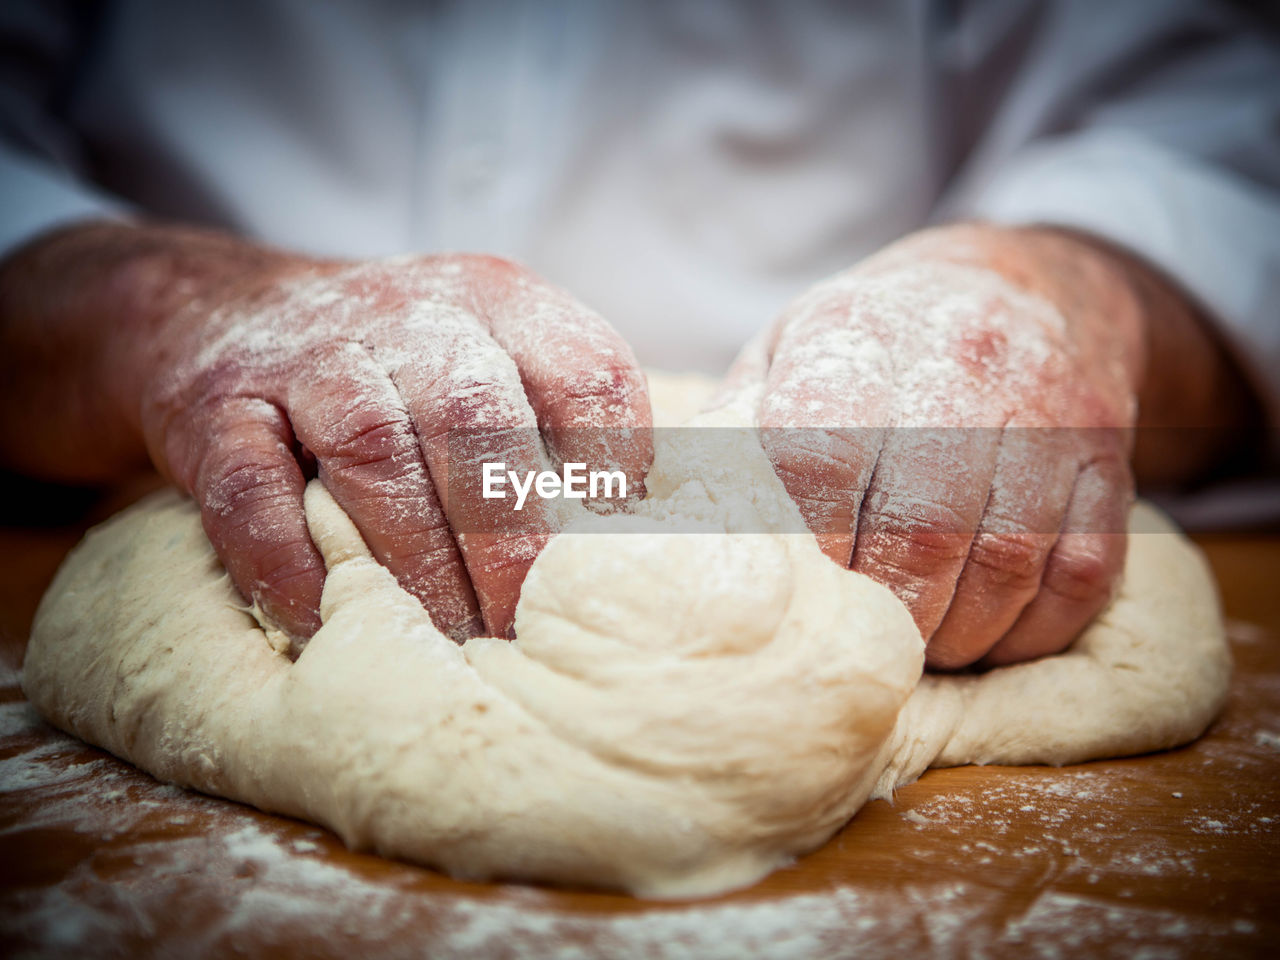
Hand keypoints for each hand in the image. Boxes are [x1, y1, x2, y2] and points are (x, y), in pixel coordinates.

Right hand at [0, 224, 651, 648]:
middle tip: (527, 629)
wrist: (220, 311)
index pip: (587, 371)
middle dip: (512, 538)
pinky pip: (253, 489)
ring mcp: (308, 355)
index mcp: (500, 300)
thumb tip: (640, 540)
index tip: (609, 561)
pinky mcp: (216, 406)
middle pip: (478, 418)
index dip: (613, 470)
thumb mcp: (488, 352)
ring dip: (416, 558)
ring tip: (450, 639)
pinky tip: (328, 618)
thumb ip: (557, 422)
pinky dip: (291, 562)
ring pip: (373, 451)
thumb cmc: (394, 364)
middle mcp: (410, 314)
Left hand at [727, 222, 1234, 668]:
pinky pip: (1083, 571)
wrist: (1028, 283)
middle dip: (881, 609)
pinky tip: (986, 636)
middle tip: (855, 644)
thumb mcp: (788, 348)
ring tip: (914, 649)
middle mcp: (959, 360)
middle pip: (920, 523)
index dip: (805, 545)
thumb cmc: (876, 339)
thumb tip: (662, 517)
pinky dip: (1030, 629)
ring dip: (954, 633)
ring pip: (1006, 557)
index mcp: (855, 331)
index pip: (821, 453)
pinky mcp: (1107, 455)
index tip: (795, 596)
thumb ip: (735, 426)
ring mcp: (1047, 407)